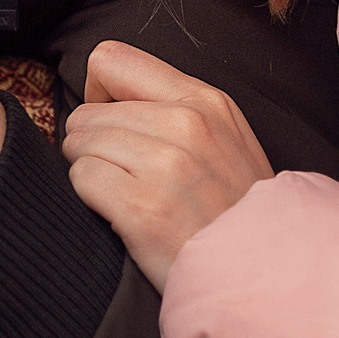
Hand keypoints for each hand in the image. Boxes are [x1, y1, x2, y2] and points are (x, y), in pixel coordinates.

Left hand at [63, 40, 273, 290]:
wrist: (261, 276)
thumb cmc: (234, 212)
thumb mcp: (227, 140)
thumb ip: (176, 108)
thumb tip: (105, 93)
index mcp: (205, 101)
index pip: (110, 60)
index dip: (99, 93)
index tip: (114, 123)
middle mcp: (187, 124)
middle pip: (86, 110)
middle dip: (91, 142)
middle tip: (123, 174)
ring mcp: (166, 165)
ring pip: (78, 142)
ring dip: (90, 170)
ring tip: (126, 194)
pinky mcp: (143, 207)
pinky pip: (82, 178)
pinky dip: (91, 198)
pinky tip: (122, 215)